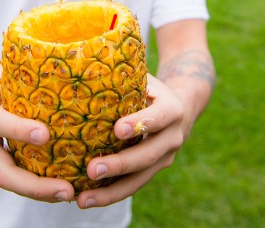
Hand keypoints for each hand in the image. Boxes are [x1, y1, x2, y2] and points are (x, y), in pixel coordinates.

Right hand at [0, 65, 74, 202]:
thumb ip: (23, 72)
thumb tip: (64, 63)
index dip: (21, 131)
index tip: (46, 135)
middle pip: (3, 172)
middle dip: (36, 186)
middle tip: (67, 190)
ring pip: (6, 180)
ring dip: (37, 191)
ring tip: (68, 193)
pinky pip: (8, 178)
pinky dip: (31, 186)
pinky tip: (56, 187)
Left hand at [75, 74, 186, 208]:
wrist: (182, 105)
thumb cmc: (151, 87)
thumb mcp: (146, 78)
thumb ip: (126, 77)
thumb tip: (86, 64)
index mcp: (172, 109)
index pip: (158, 117)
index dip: (140, 123)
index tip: (117, 129)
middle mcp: (173, 137)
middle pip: (147, 155)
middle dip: (120, 165)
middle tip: (92, 170)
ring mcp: (165, 157)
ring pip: (140, 179)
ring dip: (111, 191)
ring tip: (83, 200)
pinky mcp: (153, 170)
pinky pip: (133, 185)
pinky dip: (110, 194)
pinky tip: (86, 199)